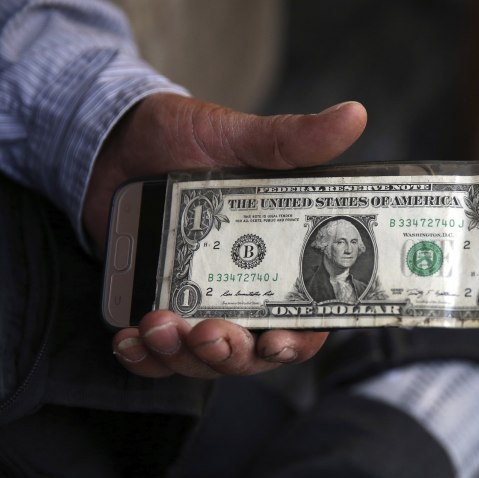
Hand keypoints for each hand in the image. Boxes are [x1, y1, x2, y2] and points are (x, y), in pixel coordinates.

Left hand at [87, 93, 366, 377]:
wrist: (122, 138)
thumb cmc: (194, 140)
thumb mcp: (243, 139)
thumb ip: (296, 140)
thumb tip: (355, 114)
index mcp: (280, 261)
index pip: (303, 319)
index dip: (297, 341)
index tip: (278, 341)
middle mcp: (244, 292)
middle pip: (251, 352)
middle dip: (231, 354)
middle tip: (210, 334)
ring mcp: (198, 304)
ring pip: (202, 360)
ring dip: (184, 357)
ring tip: (159, 327)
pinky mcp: (155, 306)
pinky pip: (154, 353)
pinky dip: (144, 357)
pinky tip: (131, 341)